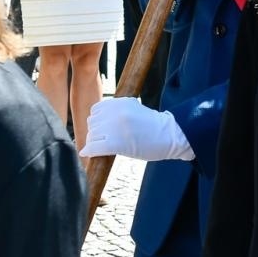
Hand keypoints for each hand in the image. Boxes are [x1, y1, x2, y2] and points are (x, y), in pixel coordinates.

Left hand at [80, 97, 195, 161]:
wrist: (169, 136)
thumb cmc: (153, 125)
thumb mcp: (134, 108)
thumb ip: (116, 110)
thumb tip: (96, 117)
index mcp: (120, 102)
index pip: (96, 110)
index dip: (97, 120)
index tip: (102, 128)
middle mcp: (116, 112)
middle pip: (92, 123)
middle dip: (95, 132)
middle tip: (102, 140)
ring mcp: (116, 127)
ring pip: (92, 135)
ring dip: (93, 142)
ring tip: (100, 147)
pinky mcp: (117, 143)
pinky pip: (95, 147)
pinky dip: (89, 151)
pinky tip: (87, 154)